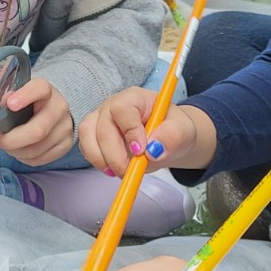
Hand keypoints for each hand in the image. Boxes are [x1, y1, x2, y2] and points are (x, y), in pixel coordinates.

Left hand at [0, 78, 73, 164]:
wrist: (55, 109)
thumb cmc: (31, 102)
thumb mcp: (20, 93)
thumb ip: (9, 96)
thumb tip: (3, 103)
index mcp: (46, 90)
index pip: (40, 89)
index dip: (25, 96)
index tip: (10, 104)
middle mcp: (60, 108)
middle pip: (37, 131)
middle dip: (11, 140)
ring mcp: (65, 129)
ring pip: (36, 149)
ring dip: (14, 151)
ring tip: (5, 145)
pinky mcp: (65, 145)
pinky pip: (40, 159)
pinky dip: (23, 158)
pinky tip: (17, 151)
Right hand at [79, 90, 212, 174]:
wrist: (166, 138)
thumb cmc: (173, 129)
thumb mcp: (183, 131)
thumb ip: (173, 136)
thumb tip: (154, 150)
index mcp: (135, 98)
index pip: (122, 108)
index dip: (129, 131)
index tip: (141, 151)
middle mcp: (113, 105)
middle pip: (103, 126)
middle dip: (115, 154)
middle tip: (130, 171)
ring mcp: (100, 118)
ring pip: (88, 135)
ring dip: (101, 158)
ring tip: (119, 172)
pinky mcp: (94, 134)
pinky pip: (86, 147)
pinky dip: (97, 161)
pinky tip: (112, 169)